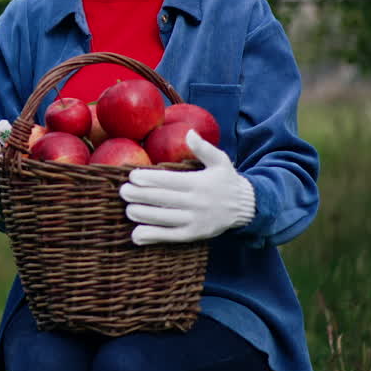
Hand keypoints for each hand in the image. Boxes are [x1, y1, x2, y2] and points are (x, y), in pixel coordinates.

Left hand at [119, 130, 256, 244]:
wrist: (247, 207)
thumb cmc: (226, 181)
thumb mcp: (220, 161)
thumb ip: (203, 148)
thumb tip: (189, 133)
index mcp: (199, 183)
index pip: (169, 181)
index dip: (148, 179)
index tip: (132, 176)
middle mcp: (197, 202)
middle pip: (162, 199)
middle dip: (140, 195)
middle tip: (123, 192)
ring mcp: (196, 220)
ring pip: (164, 219)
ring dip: (142, 215)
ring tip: (128, 209)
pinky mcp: (195, 234)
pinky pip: (171, 237)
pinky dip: (153, 236)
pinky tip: (136, 235)